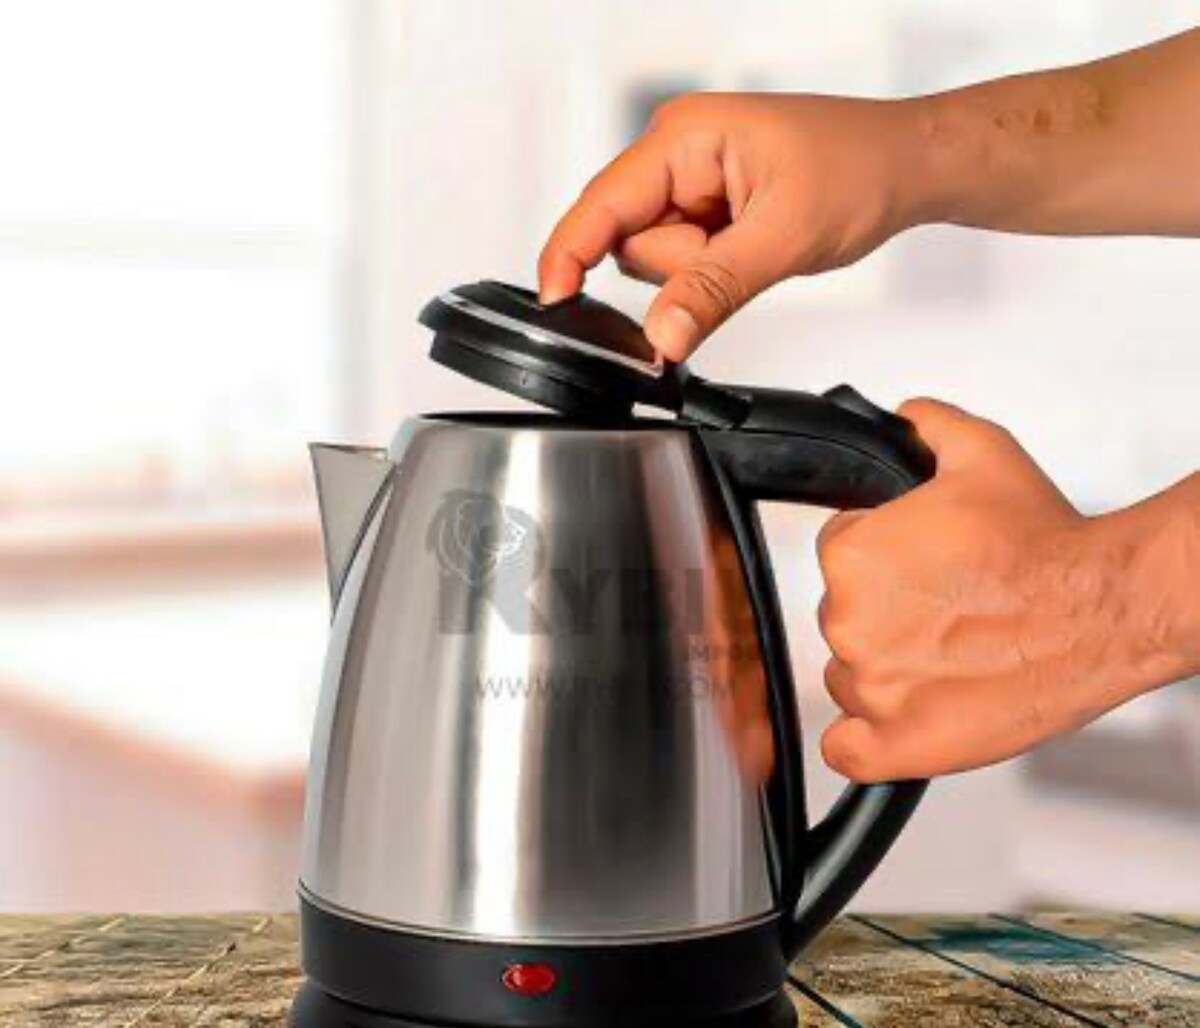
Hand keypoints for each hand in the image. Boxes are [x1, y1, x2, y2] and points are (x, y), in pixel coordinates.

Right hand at [539, 93, 926, 359]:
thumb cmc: (860, 169)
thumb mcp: (784, 238)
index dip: (567, 256)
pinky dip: (710, 272)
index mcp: (683, 137)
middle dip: (678, 269)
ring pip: (655, 261)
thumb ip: (711, 290)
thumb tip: (659, 337)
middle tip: (740, 254)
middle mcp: (676, 155)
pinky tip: (751, 250)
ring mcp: (689, 183)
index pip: (599, 205)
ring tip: (756, 246)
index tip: (552, 307)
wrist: (909, 167)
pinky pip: (682, 262)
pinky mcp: (705, 209)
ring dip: (699, 274)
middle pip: (627, 243)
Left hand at [817, 399, 1182, 782]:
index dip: (882, 558)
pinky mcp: (900, 744)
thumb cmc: (1047, 543)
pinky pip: (848, 750)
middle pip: (845, 619)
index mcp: (852, 556)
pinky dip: (868, 739)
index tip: (918, 567)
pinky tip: (902, 718)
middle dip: (886, 613)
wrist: (1106, 607)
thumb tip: (904, 417)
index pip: (839, 556)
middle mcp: (851, 622)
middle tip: (947, 608)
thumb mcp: (980, 452)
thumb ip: (924, 426)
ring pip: (851, 679)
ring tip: (952, 654)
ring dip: (888, 670)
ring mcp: (874, 688)